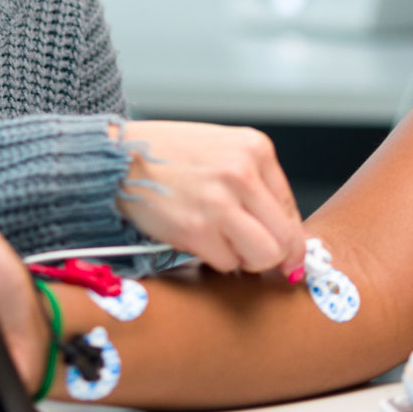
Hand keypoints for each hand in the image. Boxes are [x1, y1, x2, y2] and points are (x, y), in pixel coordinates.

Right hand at [115, 120, 305, 275]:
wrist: (121, 157)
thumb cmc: (171, 155)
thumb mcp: (224, 151)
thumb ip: (257, 186)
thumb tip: (289, 238)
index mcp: (255, 148)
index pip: (291, 207)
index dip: (289, 236)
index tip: (285, 252)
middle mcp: (243, 172)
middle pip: (285, 237)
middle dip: (274, 255)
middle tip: (255, 256)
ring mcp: (221, 201)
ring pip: (265, 256)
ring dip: (247, 261)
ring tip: (226, 244)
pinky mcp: (197, 229)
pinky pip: (227, 263)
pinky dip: (216, 259)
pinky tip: (199, 238)